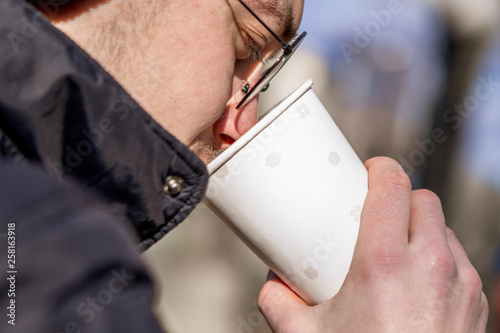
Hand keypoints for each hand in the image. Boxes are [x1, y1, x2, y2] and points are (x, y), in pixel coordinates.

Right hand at [258, 157, 487, 331]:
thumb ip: (278, 302)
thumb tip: (271, 284)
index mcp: (384, 262)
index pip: (392, 186)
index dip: (381, 168)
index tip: (370, 169)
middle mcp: (429, 264)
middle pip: (423, 200)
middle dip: (400, 198)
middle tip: (378, 213)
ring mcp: (459, 283)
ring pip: (443, 228)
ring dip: (421, 228)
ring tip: (398, 247)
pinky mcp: (476, 302)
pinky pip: (459, 259)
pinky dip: (440, 258)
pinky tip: (420, 280)